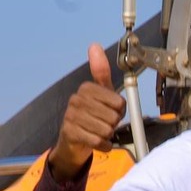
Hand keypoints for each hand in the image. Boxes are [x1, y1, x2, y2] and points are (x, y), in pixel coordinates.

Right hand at [49, 43, 126, 179]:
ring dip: (108, 135)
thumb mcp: (101, 93)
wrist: (73, 142)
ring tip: (100, 132)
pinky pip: (98, 141)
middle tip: (105, 124)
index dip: (120, 111)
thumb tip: (94, 45)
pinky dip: (104, 145)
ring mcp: (71, 116)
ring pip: (106, 129)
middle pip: (113, 116)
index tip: (112, 112)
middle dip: (113, 124)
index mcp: (86, 88)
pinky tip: (99, 143)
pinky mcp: (70, 133)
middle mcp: (76, 99)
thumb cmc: (92, 115)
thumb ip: (100, 71)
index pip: (118, 102)